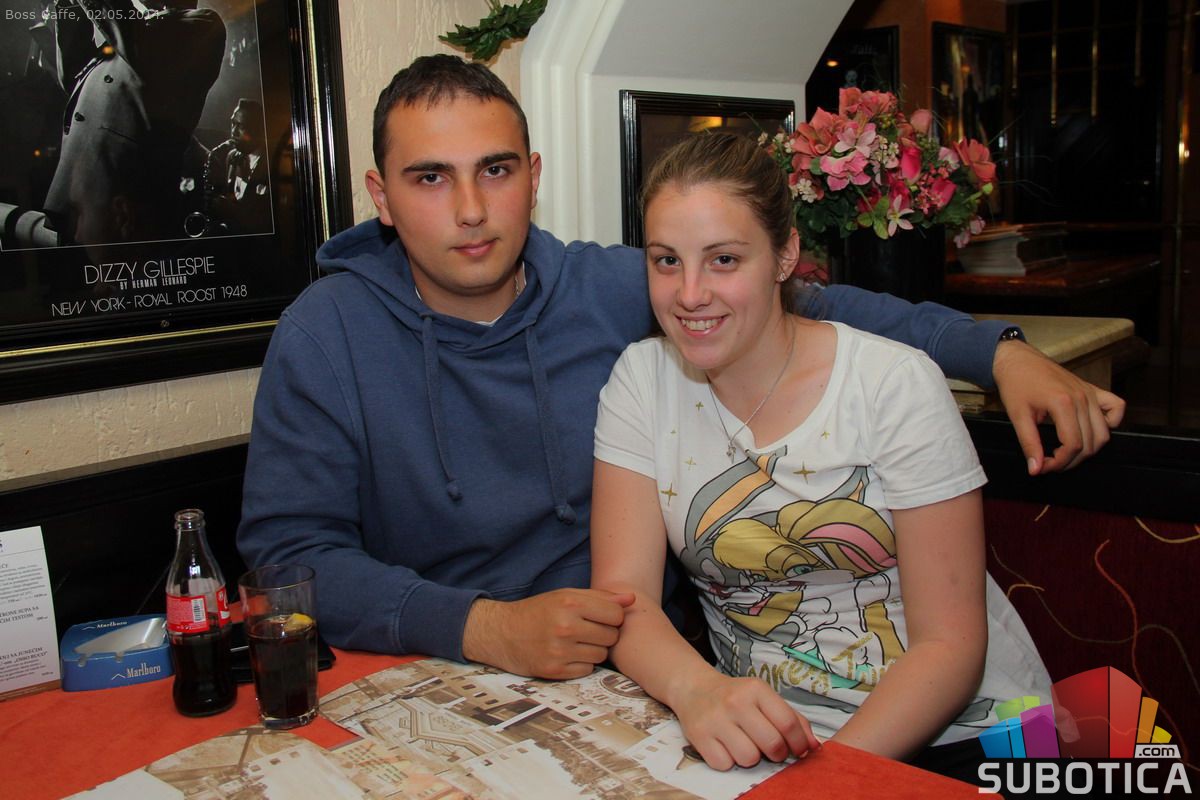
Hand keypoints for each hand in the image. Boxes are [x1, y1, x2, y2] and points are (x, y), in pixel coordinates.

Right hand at [462, 589, 634, 679]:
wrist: (502, 633)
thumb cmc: (538, 612)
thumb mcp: (566, 596)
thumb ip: (601, 597)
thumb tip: (632, 599)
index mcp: (570, 603)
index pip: (616, 615)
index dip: (611, 617)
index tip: (600, 617)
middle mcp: (566, 626)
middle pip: (611, 636)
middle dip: (603, 634)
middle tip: (586, 630)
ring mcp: (560, 650)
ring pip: (601, 655)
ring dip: (593, 650)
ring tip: (576, 642)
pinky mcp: (555, 670)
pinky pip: (587, 669)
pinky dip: (581, 664)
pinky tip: (567, 654)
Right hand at [672, 671, 819, 770]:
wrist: (694, 689)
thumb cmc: (736, 697)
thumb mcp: (764, 698)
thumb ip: (792, 719)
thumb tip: (814, 746)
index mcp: (756, 689)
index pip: (788, 722)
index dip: (799, 742)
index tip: (799, 750)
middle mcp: (735, 702)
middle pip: (771, 744)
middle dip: (777, 753)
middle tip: (772, 750)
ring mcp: (715, 719)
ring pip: (748, 758)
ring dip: (751, 757)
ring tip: (745, 744)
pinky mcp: (699, 736)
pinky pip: (725, 765)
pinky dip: (729, 761)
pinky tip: (726, 747)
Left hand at [993, 339, 1125, 473]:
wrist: (1017, 359)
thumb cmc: (1016, 383)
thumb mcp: (1017, 416)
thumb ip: (1029, 444)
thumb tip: (1036, 469)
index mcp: (1063, 403)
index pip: (1073, 445)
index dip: (1059, 463)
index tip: (1044, 466)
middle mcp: (1082, 397)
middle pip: (1090, 443)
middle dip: (1071, 460)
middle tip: (1051, 462)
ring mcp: (1090, 393)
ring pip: (1103, 433)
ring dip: (1088, 449)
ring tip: (1066, 451)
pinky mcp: (1092, 389)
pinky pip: (1116, 408)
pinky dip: (1110, 423)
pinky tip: (1090, 430)